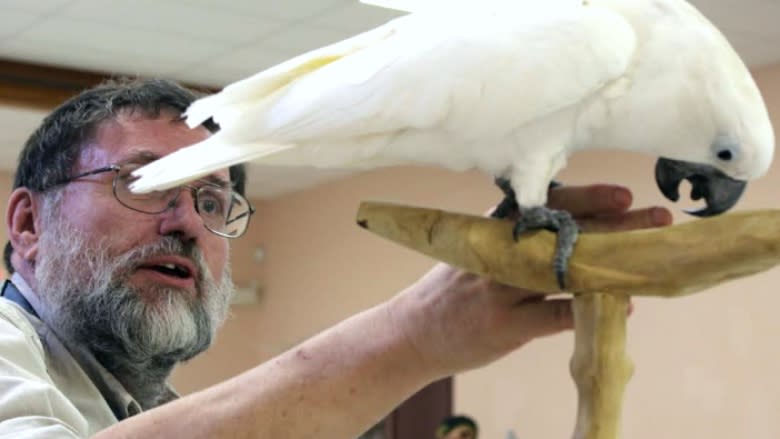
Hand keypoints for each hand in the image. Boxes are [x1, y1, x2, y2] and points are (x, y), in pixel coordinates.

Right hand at [388, 183, 671, 376]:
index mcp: (491, 229)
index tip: (623, 195)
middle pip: (563, 233)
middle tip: (656, 218)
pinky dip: (588, 311)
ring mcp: (501, 288)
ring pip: (565, 271)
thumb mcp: (474, 252)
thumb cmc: (451, 290)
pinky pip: (555, 315)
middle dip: (613, 225)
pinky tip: (618, 308)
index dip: (587, 198)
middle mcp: (498, 253)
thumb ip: (514, 240)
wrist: (413, 333)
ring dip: (610, 266)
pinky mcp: (505, 325)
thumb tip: (575, 232)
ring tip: (648, 263)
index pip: (544, 204)